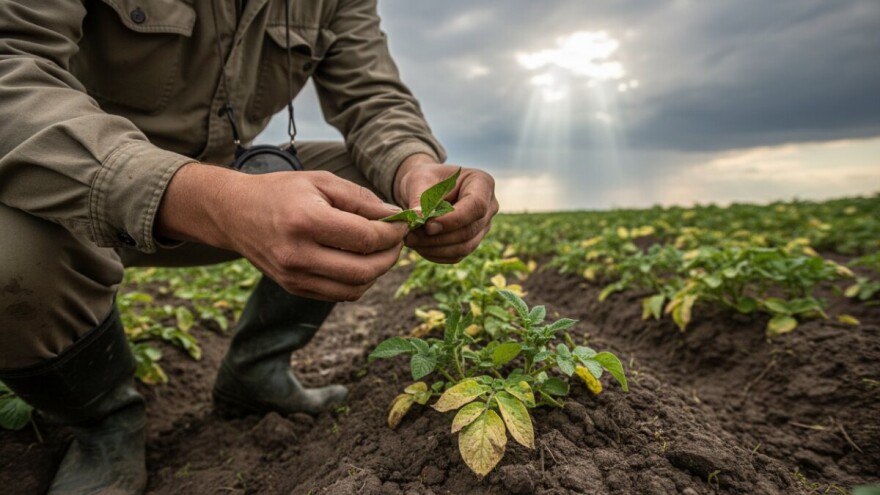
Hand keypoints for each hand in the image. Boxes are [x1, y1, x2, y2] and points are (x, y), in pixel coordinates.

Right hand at [157, 164, 407, 300]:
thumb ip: (361, 199)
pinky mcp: (294, 288)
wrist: (234, 213)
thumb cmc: (282, 192)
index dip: (392, 232)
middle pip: (364, 270)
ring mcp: (294, 277)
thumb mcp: (321, 182)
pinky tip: (360, 261)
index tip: (402, 222)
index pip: (365, 238)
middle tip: (397, 239)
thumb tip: (396, 217)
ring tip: (381, 250)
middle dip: (391, 255)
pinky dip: (359, 281)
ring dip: (378, 271)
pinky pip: (339, 294)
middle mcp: (298, 254)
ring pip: (355, 288)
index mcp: (306, 221)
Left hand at [394, 154, 498, 262]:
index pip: (476, 206)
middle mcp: (489, 206)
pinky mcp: (471, 242)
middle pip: (470, 230)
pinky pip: (456, 255)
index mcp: (482, 183)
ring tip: (410, 240)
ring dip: (434, 248)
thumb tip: (418, 218)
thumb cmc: (425, 179)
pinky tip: (418, 246)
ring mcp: (482, 227)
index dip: (454, 219)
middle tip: (410, 236)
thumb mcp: (419, 180)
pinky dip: (435, 254)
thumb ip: (420, 198)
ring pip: (464, 247)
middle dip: (439, 237)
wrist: (424, 189)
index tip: (428, 226)